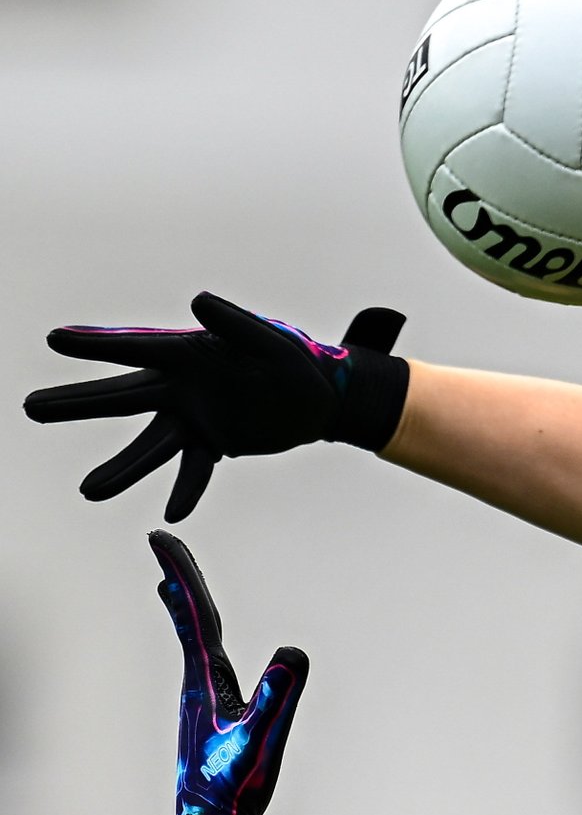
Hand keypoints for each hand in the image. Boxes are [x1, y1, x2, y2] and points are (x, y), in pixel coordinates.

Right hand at [26, 293, 407, 520]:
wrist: (318, 397)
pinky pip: (196, 469)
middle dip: (78, 403)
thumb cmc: (289, 356)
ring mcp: (193, 418)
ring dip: (123, 470)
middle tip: (30, 408)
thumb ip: (235, 322)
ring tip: (89, 493)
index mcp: (185, 351)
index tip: (55, 338)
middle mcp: (178, 386)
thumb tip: (198, 301)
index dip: (97, 345)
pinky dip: (187, 490)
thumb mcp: (268, 338)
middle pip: (123, 397)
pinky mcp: (214, 444)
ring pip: (152, 445)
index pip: (134, 346)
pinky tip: (175, 513)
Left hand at [152, 530, 305, 814]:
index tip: (159, 540)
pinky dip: (198, 638)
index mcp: (205, 683)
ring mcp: (203, 700)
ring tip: (170, 583)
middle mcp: (198, 685)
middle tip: (163, 543)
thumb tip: (292, 653)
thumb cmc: (232, 788)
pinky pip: (203, 661)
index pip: (192, 617)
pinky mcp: (212, 715)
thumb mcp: (260, 740)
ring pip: (193, 640)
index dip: (179, 575)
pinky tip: (201, 643)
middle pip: (190, 620)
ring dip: (186, 607)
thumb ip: (276, 697)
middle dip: (180, 579)